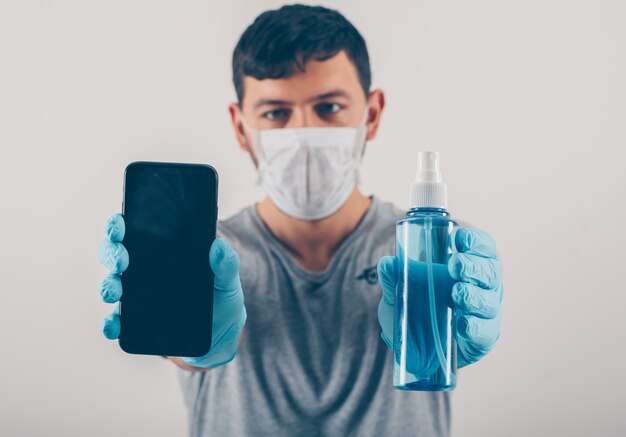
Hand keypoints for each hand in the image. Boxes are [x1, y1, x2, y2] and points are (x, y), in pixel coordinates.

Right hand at [98, 213, 246, 367]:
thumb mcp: (227, 279)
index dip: (119, 225)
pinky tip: (114, 326)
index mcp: (162, 251)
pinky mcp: (136, 321)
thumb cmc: (221, 296)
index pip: (133, 230)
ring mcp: (137, 295)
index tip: (119, 226)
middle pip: (115, 254)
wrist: (220, 331)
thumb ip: (226, 264)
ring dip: (108, 286)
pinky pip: (117, 321)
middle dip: (112, 254)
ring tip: (115, 291)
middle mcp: (143, 270)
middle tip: (122, 260)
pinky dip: (111, 323)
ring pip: (112, 284)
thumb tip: (219, 246)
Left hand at [377, 227, 502, 367]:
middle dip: (473, 266)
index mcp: (470, 264)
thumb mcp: (402, 290)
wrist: (418, 348)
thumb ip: (394, 277)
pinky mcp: (483, 338)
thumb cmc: (419, 307)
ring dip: (474, 296)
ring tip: (457, 294)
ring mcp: (486, 312)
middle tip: (454, 265)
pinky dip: (474, 327)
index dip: (475, 240)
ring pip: (489, 301)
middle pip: (489, 271)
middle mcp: (484, 286)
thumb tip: (387, 263)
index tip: (457, 238)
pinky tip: (462, 325)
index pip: (482, 246)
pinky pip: (485, 332)